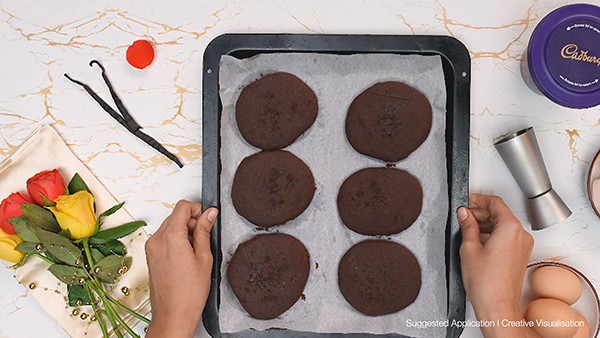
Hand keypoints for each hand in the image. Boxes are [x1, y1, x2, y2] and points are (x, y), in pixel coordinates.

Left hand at [145, 200, 217, 337]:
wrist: (173, 315)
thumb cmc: (188, 293)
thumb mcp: (204, 258)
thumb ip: (205, 231)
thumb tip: (209, 214)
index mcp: (171, 237)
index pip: (182, 207)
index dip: (197, 209)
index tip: (207, 218)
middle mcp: (157, 240)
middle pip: (175, 215)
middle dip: (191, 221)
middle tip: (204, 236)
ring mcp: (151, 248)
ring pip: (169, 226)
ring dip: (183, 231)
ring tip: (195, 251)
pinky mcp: (150, 256)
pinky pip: (163, 238)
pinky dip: (175, 240)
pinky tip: (186, 257)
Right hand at [458, 194, 533, 337]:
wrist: (497, 306)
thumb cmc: (486, 283)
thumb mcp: (469, 248)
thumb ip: (467, 225)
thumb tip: (464, 214)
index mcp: (510, 228)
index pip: (495, 203)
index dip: (478, 199)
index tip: (467, 201)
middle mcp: (521, 234)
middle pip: (500, 213)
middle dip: (481, 212)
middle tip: (464, 216)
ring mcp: (523, 245)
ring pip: (504, 224)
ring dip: (486, 223)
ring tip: (468, 229)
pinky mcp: (521, 254)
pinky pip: (507, 236)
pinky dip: (493, 234)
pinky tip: (478, 240)